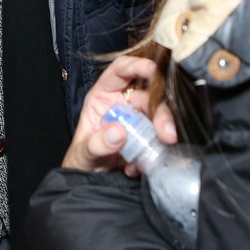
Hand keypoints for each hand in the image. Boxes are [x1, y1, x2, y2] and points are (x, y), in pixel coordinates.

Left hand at [62, 55, 159, 172]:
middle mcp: (122, 104)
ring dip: (161, 136)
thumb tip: (118, 131)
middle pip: (147, 96)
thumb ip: (97, 144)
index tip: (152, 69)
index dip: (135, 66)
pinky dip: (153, 154)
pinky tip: (136, 168)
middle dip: (160, 113)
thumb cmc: (81, 160)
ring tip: (150, 159)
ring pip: (157, 118)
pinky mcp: (147, 139)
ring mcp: (137, 121)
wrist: (88, 183)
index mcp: (103, 97)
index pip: (120, 71)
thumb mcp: (83, 154)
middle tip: (167, 135)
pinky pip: (158, 140)